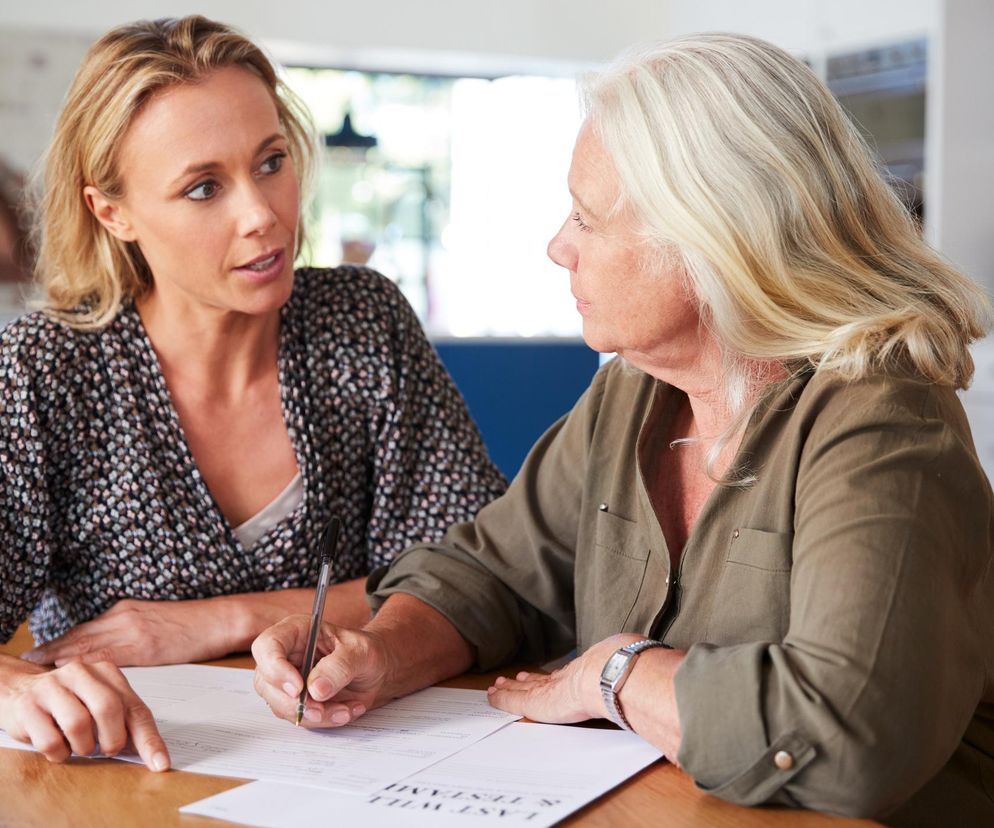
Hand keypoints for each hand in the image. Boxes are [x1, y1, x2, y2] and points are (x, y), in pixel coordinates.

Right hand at [0, 657, 168, 769]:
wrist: (20, 690)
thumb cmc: (68, 700)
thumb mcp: (99, 703)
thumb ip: (124, 720)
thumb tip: (150, 752)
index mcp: (107, 673)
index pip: (136, 709)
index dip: (149, 740)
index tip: (160, 763)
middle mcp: (81, 673)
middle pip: (108, 709)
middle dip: (111, 739)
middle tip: (106, 749)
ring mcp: (52, 686)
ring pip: (78, 725)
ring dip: (82, 746)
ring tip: (78, 744)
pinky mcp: (28, 705)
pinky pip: (50, 741)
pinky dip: (58, 753)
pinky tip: (58, 745)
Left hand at [21, 598, 240, 666]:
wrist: (220, 619)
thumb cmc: (195, 624)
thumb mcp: (156, 623)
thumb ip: (133, 633)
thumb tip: (113, 654)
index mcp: (126, 610)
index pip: (86, 628)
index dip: (61, 641)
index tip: (41, 651)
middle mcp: (124, 616)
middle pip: (80, 635)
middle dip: (53, 648)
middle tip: (28, 660)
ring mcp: (132, 629)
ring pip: (87, 644)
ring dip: (61, 656)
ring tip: (38, 666)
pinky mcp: (143, 645)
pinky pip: (107, 657)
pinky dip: (85, 664)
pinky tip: (69, 672)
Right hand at [252, 614, 389, 727]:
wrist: (376, 671)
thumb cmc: (366, 652)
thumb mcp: (361, 652)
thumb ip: (340, 666)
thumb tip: (316, 689)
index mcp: (296, 631)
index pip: (267, 645)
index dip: (275, 668)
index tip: (298, 688)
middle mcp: (286, 655)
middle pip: (266, 682)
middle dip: (295, 702)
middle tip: (322, 709)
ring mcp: (287, 680)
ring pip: (281, 705)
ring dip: (314, 715)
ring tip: (346, 708)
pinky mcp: (295, 701)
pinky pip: (299, 717)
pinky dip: (323, 720)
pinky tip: (345, 710)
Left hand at [486, 633, 643, 722]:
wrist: (617, 674)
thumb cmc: (629, 671)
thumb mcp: (633, 666)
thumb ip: (637, 670)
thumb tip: (658, 673)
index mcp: (588, 674)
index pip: (565, 677)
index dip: (552, 676)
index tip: (540, 673)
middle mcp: (569, 680)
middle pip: (543, 681)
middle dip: (527, 681)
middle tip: (512, 678)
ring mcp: (554, 690)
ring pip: (526, 690)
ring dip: (511, 689)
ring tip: (498, 686)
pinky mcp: (541, 702)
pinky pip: (516, 701)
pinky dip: (503, 699)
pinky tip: (491, 697)